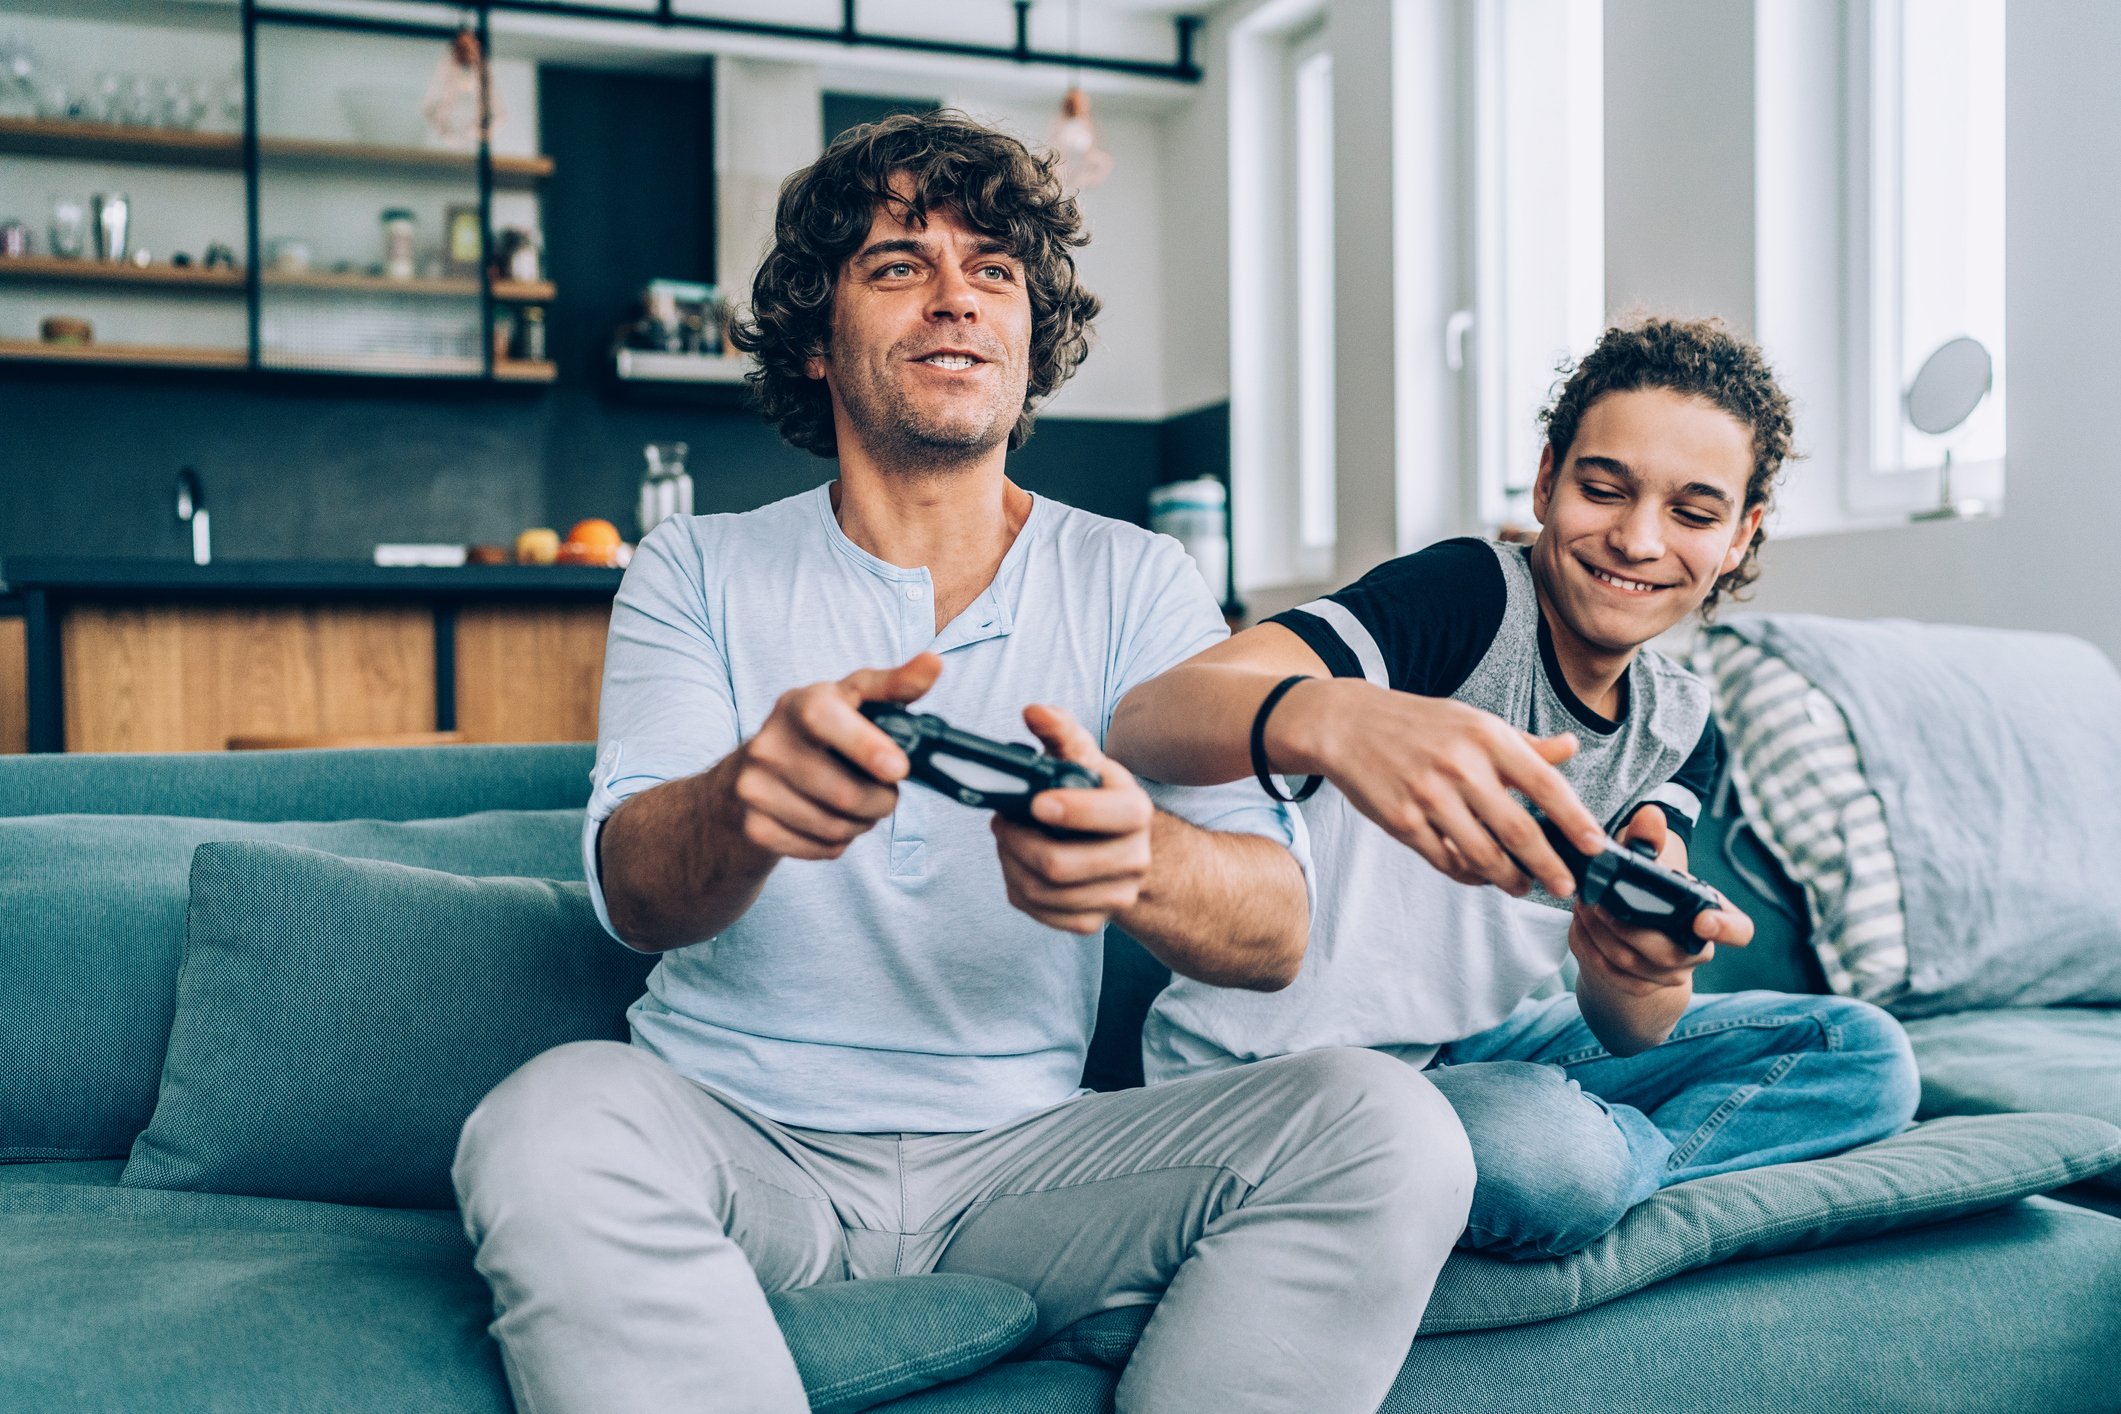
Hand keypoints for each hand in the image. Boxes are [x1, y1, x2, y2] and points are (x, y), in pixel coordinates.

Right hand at [724, 652, 940, 861]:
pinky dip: (839, 843)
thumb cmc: (818, 734)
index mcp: (798, 705)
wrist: (747, 777)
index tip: (898, 769)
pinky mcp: (755, 827)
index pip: (825, 719)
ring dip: (863, 824)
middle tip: (886, 794)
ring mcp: (755, 788)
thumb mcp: (850, 701)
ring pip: (836, 827)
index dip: (866, 746)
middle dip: (882, 801)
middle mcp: (769, 744)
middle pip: (844, 792)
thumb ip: (895, 686)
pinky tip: (831, 822)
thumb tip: (934, 664)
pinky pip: (821, 850)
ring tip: (859, 807)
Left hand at [990, 704, 1153, 934]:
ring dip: (1011, 864)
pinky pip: (1042, 914)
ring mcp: (1117, 895)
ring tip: (1006, 839)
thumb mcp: (1084, 758)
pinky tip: (1016, 866)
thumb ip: (1060, 732)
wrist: (1121, 845)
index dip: (1069, 811)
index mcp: (1136, 811)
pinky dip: (1018, 889)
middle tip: (1001, 821)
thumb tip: (1034, 712)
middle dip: (1017, 842)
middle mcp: (1135, 858)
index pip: (1109, 816)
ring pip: (1043, 893)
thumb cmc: (1094, 794)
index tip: (1036, 802)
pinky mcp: (1095, 920)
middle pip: (1060, 866)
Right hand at [1278, 681, 1605, 897]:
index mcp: (1486, 737)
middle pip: (1519, 831)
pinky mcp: (1402, 822)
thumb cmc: (1419, 725)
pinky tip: (1481, 875)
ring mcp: (1429, 797)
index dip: (1575, 820)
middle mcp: (1460, 766)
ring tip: (1522, 885)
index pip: (1545, 784)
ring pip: (1483, 855)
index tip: (1595, 847)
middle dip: (1549, 867)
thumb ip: (1524, 744)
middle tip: (1565, 886)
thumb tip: (1572, 749)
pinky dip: (1469, 874)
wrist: (1347, 725)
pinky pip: (1446, 861)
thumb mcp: (1474, 722)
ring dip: (1509, 879)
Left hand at [1568, 806, 1752, 994]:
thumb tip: (1650, 816)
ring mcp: (1670, 974)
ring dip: (1599, 934)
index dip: (1725, 930)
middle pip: (1666, 952)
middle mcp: (1697, 951)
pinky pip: (1612, 974)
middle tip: (1595, 900)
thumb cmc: (1647, 888)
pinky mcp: (1641, 986)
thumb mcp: (1646, 860)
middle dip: (1624, 926)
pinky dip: (1589, 949)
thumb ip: (1647, 838)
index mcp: (1712, 915)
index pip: (1739, 931)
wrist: (1627, 926)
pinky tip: (1579, 926)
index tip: (1702, 921)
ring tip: (1581, 905)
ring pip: (1632, 964)